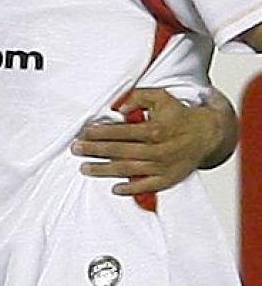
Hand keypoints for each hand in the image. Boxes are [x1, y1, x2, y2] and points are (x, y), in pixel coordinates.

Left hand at [73, 88, 222, 197]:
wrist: (208, 134)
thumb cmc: (180, 116)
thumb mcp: (161, 97)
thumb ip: (138, 97)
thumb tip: (118, 106)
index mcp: (155, 129)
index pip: (120, 132)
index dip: (99, 133)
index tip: (83, 133)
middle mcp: (158, 149)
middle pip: (120, 151)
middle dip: (95, 151)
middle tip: (76, 149)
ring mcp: (162, 166)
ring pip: (128, 170)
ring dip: (104, 170)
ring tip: (85, 168)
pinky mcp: (168, 178)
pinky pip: (147, 186)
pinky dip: (130, 189)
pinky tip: (115, 188)